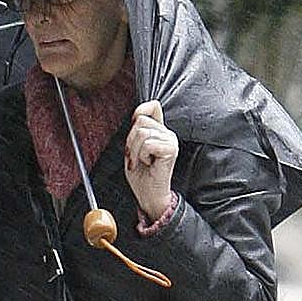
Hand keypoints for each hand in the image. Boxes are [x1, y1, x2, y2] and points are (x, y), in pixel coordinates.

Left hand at [124, 100, 177, 219]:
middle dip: (130, 140)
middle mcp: (167, 133)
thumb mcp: (133, 147)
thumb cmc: (141, 174)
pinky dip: (142, 155)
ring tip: (141, 161)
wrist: (148, 195)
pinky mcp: (171, 149)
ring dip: (135, 150)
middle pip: (141, 120)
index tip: (133, 131)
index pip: (152, 105)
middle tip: (135, 155)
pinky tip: (148, 163)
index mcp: (160, 131)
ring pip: (142, 132)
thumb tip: (136, 115)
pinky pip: (148, 144)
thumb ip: (136, 131)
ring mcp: (171, 140)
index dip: (139, 112)